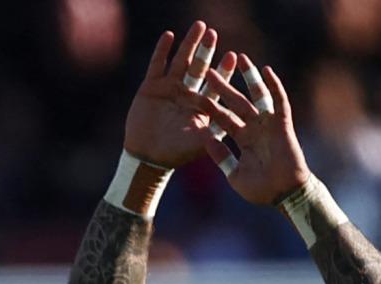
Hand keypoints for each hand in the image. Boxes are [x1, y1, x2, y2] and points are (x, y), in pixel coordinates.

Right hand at [120, 21, 255, 171]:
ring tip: (198, 27)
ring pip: (181, 62)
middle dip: (206, 51)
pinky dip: (162, 50)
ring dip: (189, 44)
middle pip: (199, 67)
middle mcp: (187, 93)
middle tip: (214, 33)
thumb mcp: (201, 143)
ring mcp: (169, 89)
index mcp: (201, 105)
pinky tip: (169, 35)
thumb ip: (215, 131)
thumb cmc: (176, 153)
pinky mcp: (150, 87)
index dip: (223, 70)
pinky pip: (156, 65)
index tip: (233, 56)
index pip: (215, 84)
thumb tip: (231, 120)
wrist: (146, 158)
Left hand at [207, 54, 311, 205]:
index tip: (191, 94)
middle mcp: (253, 127)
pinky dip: (273, 85)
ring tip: (239, 57)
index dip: (207, 106)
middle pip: (234, 102)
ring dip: (248, 77)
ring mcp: (268, 124)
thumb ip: (221, 156)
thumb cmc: (261, 189)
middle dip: (221, 86)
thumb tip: (206, 140)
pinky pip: (279, 101)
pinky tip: (266, 70)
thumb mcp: (233, 174)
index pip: (220, 118)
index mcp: (240, 139)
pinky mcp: (282, 123)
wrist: (284, 194)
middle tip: (207, 68)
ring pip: (256, 95)